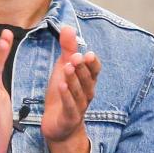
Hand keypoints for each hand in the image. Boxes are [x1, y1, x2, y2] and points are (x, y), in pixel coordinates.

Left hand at [42, 25, 100, 152]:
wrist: (58, 126)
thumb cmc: (63, 94)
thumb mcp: (64, 69)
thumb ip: (67, 49)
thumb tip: (68, 26)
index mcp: (87, 81)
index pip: (95, 70)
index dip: (92, 63)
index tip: (88, 53)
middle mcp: (87, 93)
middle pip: (87, 80)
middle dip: (83, 68)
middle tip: (77, 56)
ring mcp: (80, 107)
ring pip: (79, 92)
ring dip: (74, 80)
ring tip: (67, 67)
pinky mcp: (70, 118)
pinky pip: (70, 106)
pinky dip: (66, 96)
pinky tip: (61, 85)